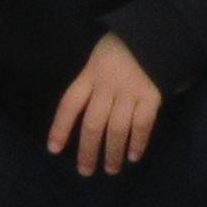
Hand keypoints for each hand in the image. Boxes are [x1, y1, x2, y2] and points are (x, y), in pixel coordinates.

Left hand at [46, 35, 162, 174]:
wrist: (152, 34)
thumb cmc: (119, 52)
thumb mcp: (95, 61)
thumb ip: (89, 87)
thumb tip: (84, 124)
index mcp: (89, 75)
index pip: (69, 104)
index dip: (60, 128)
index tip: (54, 150)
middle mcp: (107, 85)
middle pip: (93, 123)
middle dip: (88, 151)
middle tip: (86, 171)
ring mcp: (130, 91)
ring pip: (117, 128)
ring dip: (113, 152)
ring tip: (111, 169)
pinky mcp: (151, 95)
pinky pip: (143, 123)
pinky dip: (138, 142)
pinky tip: (133, 156)